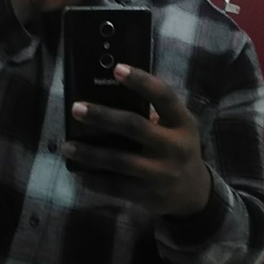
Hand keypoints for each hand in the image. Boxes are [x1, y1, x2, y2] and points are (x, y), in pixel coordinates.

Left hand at [62, 64, 211, 217]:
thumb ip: (153, 112)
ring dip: (90, 153)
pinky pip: (117, 186)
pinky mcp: (149, 194)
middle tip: (76, 108)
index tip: (117, 69)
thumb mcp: (177, 126)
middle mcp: (174, 147)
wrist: (194, 193)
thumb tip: (108, 94)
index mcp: (182, 122)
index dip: (141, 81)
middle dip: (102, 116)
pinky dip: (96, 180)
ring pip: (120, 161)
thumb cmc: (177, 147)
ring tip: (68, 146)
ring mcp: (161, 173)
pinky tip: (79, 173)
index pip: (163, 96)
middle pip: (134, 126)